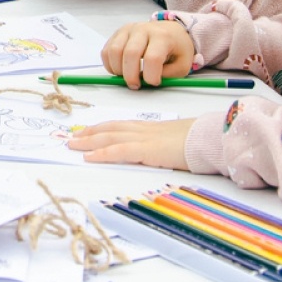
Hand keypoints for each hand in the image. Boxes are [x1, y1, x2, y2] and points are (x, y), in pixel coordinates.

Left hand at [67, 117, 196, 168]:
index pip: (119, 126)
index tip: (87, 131)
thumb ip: (162, 142)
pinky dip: (102, 153)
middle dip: (89, 133)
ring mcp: (143, 138)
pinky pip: (118, 150)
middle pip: (110, 128)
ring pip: (109, 137)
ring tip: (73, 145)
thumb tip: (157, 149)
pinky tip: (89, 156)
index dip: (101, 128)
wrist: (209, 138)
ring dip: (89, 141)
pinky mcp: (146, 149)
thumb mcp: (176, 140)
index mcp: (149, 127)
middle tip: (73, 137)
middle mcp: (142, 129)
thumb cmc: (198, 140)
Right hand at [101, 19, 196, 87]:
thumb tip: (148, 82)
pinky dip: (110, 65)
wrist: (171, 31)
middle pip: (130, 53)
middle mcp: (143, 29)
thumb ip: (168, 76)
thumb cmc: (176, 49)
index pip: (152, 58)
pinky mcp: (118, 33)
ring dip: (118, 70)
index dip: (151, 76)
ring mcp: (128, 30)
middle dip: (131, 76)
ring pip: (114, 51)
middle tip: (136, 85)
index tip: (154, 83)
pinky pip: (106, 51)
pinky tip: (120, 70)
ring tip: (127, 77)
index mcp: (162, 37)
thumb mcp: (182, 64)